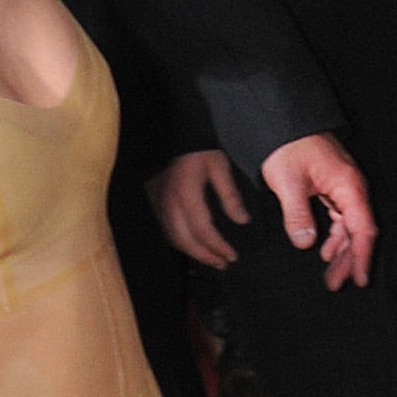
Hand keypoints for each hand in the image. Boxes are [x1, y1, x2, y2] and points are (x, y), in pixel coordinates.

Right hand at [148, 150, 247, 267]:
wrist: (169, 132)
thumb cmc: (196, 147)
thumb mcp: (219, 166)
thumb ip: (230, 195)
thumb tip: (243, 220)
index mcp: (187, 195)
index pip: (203, 231)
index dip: (218, 247)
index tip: (232, 255)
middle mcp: (169, 203)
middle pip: (186, 241)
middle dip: (205, 256)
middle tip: (223, 264)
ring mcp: (158, 204)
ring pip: (173, 239)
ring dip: (192, 253)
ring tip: (211, 259)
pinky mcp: (153, 201)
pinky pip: (165, 230)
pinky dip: (179, 243)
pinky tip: (191, 246)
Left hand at [262, 132, 375, 289]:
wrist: (282, 120)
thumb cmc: (287, 144)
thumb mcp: (288, 181)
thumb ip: (298, 214)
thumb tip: (306, 243)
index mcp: (348, 185)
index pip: (363, 228)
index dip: (362, 256)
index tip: (360, 279)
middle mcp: (351, 187)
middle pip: (358, 230)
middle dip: (349, 259)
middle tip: (335, 284)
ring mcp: (343, 186)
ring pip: (349, 225)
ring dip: (340, 250)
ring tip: (329, 273)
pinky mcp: (332, 186)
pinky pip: (340, 216)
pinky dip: (334, 235)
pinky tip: (324, 249)